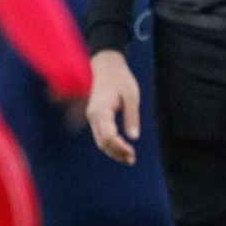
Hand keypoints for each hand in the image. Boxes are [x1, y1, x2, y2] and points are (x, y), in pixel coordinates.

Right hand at [86, 50, 140, 164]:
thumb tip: (133, 137)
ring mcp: (92, 117)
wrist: (106, 65)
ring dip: (113, 151)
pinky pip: (101, 135)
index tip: (131, 153)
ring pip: (100, 141)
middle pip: (102, 142)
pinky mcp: (95, 116)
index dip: (119, 148)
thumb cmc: (120, 79)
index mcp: (100, 111)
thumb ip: (132, 116)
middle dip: (116, 153)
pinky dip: (110, 144)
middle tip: (132, 160)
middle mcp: (93, 116)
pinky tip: (121, 149)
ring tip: (129, 158)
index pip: (108, 136)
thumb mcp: (131, 95)